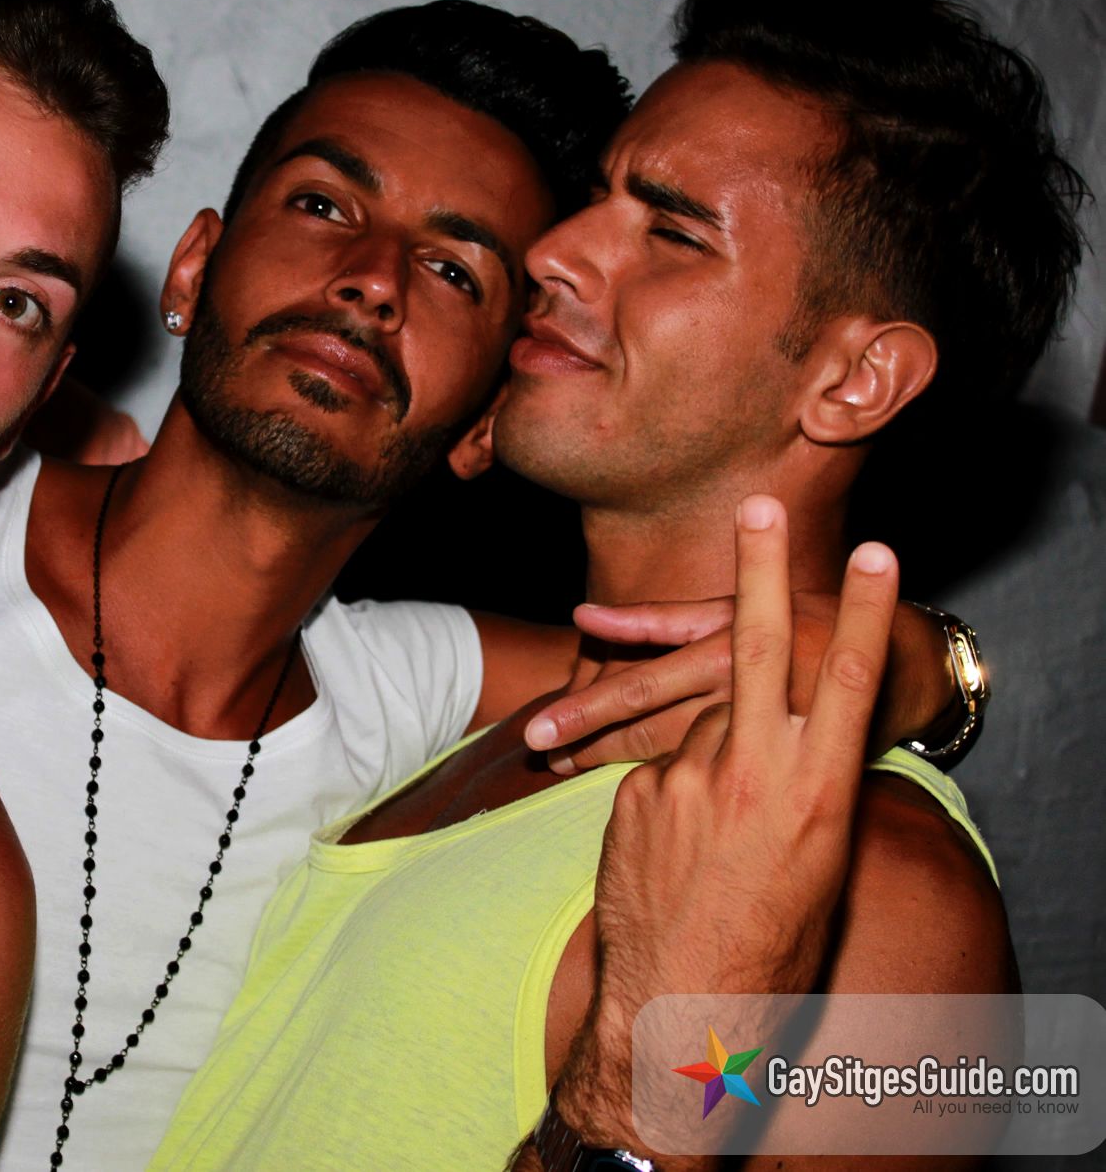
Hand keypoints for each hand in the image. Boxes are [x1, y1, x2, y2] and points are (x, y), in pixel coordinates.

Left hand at [555, 495, 897, 1148]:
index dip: (865, 615)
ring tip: (720, 834)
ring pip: (700, 726)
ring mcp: (686, 779)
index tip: (881, 554)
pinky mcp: (636, 796)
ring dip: (709, 754)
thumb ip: (804, 792)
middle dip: (762, 572)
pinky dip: (670, 794)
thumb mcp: (819, 869)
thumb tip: (795, 756)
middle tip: (764, 505)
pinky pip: (661, 770)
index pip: (844, 681)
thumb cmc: (777, 947)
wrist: (682, 1012)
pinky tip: (678, 855)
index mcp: (817, 791)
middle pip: (756, 649)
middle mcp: (752, 772)